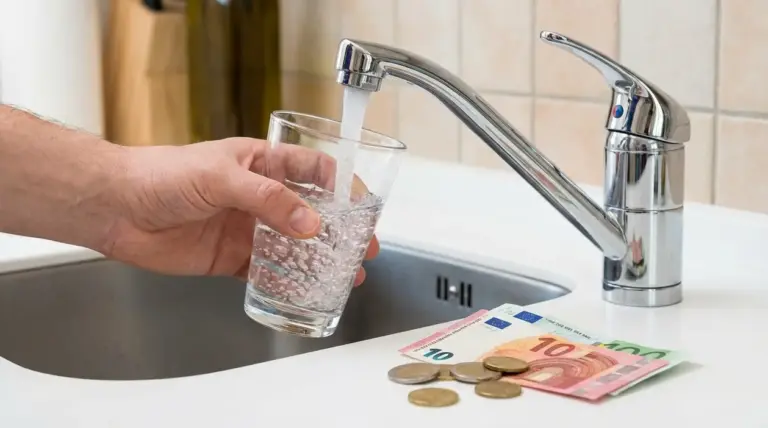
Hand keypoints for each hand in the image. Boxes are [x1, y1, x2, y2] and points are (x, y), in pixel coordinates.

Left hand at [103, 137, 378, 284]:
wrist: (116, 207)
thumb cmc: (161, 175)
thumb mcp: (222, 176)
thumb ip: (268, 199)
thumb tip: (309, 223)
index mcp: (261, 164)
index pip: (314, 169)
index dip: (342, 184)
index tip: (362, 206)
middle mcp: (258, 196)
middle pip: (311, 212)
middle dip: (340, 229)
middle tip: (362, 248)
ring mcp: (246, 228)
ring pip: (293, 245)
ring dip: (319, 259)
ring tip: (344, 276)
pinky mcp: (230, 257)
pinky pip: (266, 272)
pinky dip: (286, 282)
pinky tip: (302, 291)